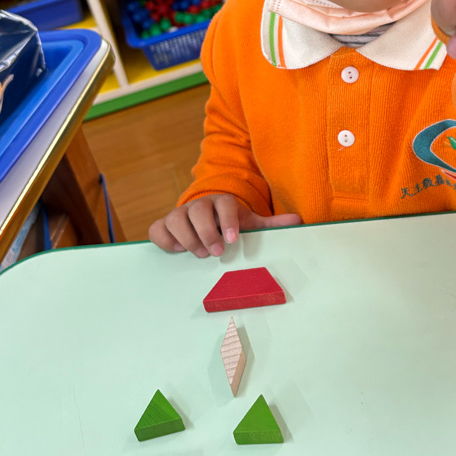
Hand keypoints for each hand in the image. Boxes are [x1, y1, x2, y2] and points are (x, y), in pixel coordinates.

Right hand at [148, 194, 301, 257]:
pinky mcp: (164, 226)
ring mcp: (179, 215)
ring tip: (199, 254)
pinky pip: (158, 230)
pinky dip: (165, 240)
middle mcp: (198, 206)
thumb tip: (298, 221)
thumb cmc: (228, 223)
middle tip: (216, 251)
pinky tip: (177, 251)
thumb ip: (271, 223)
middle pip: (198, 210)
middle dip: (206, 231)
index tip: (233, 238)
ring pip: (175, 218)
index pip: (223, 204)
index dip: (228, 219)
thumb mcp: (249, 222)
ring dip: (187, 237)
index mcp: (221, 202)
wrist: (205, 219)